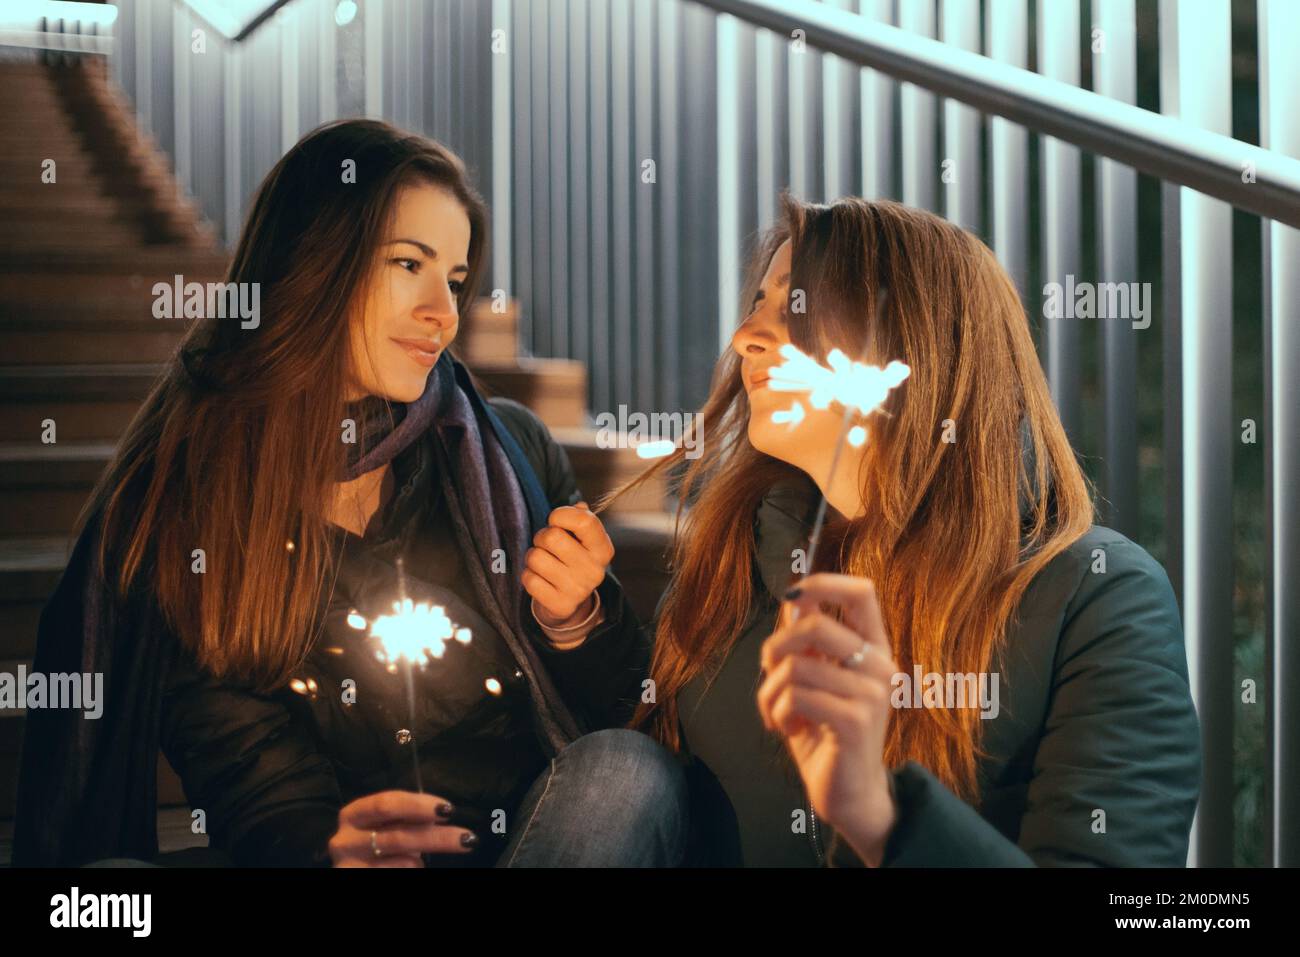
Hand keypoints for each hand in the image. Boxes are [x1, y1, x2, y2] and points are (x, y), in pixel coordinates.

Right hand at [328, 791, 476, 866]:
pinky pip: (398, 875)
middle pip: (398, 837)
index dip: (418, 805)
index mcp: (354, 814)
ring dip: (421, 862)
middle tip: (466, 838)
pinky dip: (414, 871)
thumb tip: (443, 812)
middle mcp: (345, 841)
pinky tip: (415, 868)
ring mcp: (349, 866)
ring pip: (402, 864)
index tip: (448, 809)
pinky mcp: (356, 879)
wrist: (358, 867)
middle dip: (437, 837)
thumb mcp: (389, 823)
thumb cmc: (378, 839)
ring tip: (423, 862)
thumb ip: (408, 817)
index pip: (386, 804)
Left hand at [522, 501, 614, 625]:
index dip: (561, 514)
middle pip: (552, 537)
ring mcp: (578, 590)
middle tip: (546, 545)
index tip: (555, 520)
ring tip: (543, 563)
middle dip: (541, 537)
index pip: (583, 521)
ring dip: (533, 557)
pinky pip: (529, 579)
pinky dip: (528, 576)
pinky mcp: (560, 605)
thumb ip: (581, 519)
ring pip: (535, 557)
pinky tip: (540, 579)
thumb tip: (579, 507)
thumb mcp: (582, 539)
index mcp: (603, 549)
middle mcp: (594, 570)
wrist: (571, 602)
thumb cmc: (572, 559)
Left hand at [756, 573, 898, 865]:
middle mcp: (879, 666)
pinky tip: (788, 729)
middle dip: (776, 647)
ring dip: (769, 691)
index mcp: (873, 649)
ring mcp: (871, 693)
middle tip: (770, 673)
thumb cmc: (826, 734)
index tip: (793, 595)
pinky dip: (777, 712)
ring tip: (777, 712)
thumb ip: (807, 642)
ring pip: (796, 666)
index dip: (823, 582)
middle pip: (815, 624)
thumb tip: (793, 599)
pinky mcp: (855, 721)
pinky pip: (795, 696)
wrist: (849, 794)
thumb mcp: (814, 680)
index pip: (862, 592)